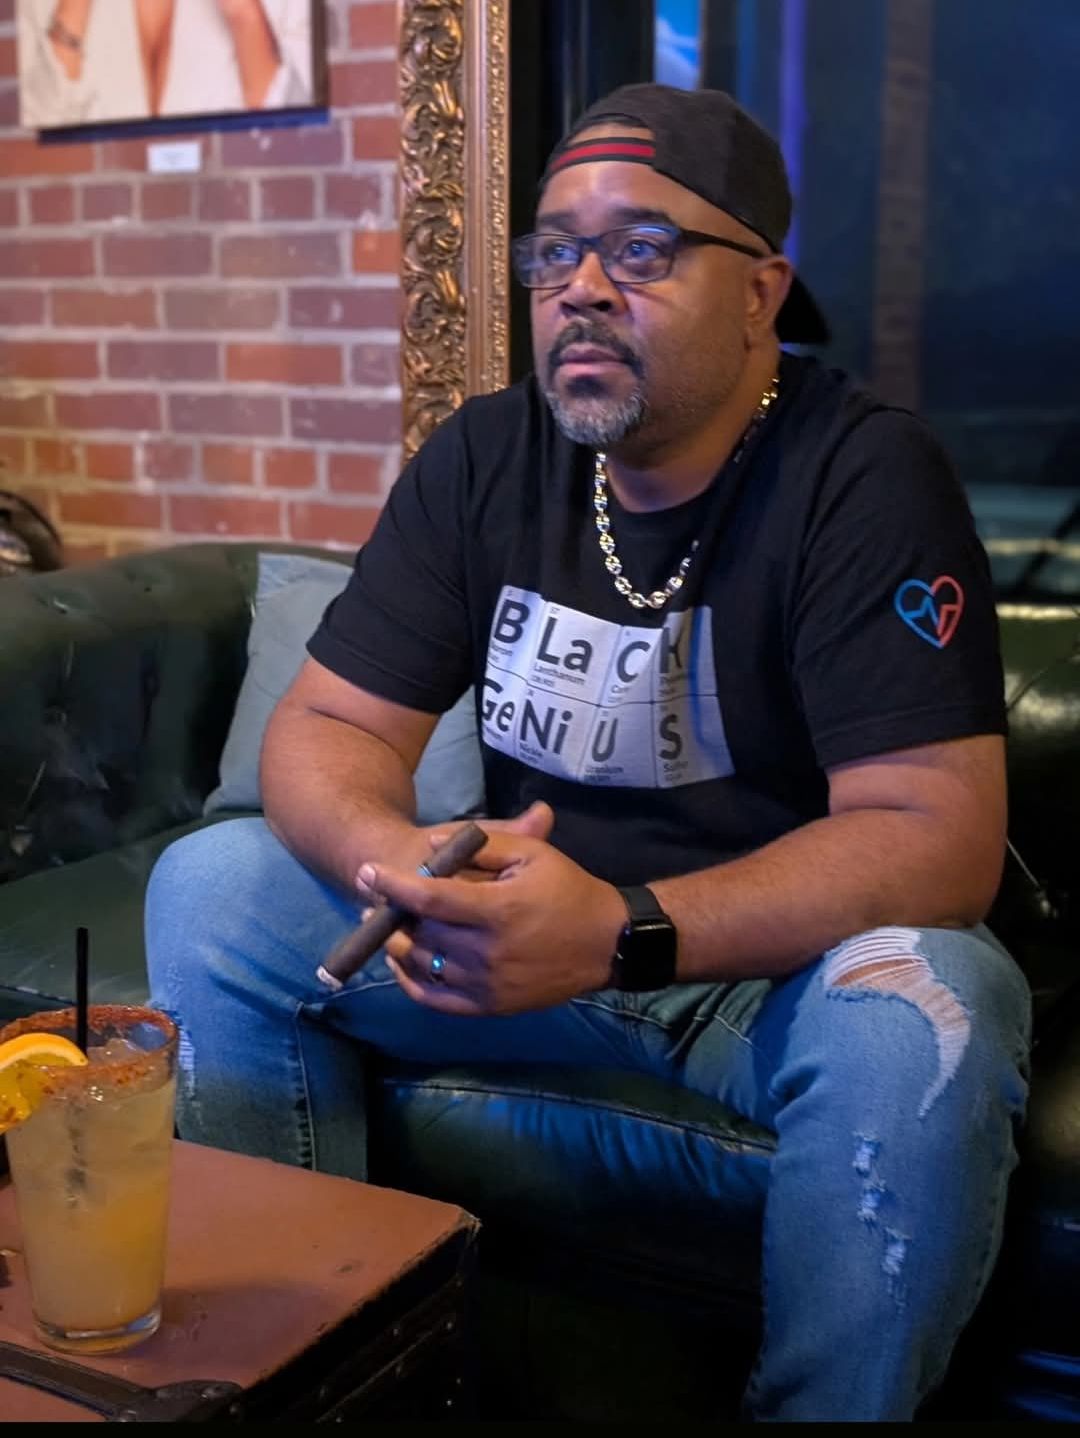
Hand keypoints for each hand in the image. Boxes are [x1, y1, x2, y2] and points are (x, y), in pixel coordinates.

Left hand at [358, 807, 626, 1014]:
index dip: (393, 884)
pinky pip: (434, 999)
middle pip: (420, 933)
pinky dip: (410, 981)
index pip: (429, 898)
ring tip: (388, 926)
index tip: (368, 872)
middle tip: (376, 899)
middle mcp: (487, 952)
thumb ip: (485, 844)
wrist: (606, 943)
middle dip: (391, 914)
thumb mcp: (534, 854)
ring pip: (421, 965)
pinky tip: (402, 962)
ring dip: (397, 944)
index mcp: (497, 910)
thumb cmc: (568, 890)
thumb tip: (432, 844)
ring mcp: (486, 984)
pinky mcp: (489, 1006)